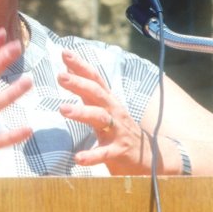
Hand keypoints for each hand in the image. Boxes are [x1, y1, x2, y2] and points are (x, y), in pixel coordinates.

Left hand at [56, 49, 151, 174]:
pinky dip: (92, 155)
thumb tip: (67, 68)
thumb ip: (86, 91)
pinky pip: (105, 153)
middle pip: (96, 94)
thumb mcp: (103, 108)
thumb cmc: (119, 129)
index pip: (94, 79)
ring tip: (63, 109)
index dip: (80, 65)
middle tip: (60, 76)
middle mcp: (113, 112)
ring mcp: (118, 131)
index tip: (65, 52)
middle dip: (79, 83)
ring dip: (82, 112)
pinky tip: (78, 158)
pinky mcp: (120, 151)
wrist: (152, 157)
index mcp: (107, 101)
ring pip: (100, 118)